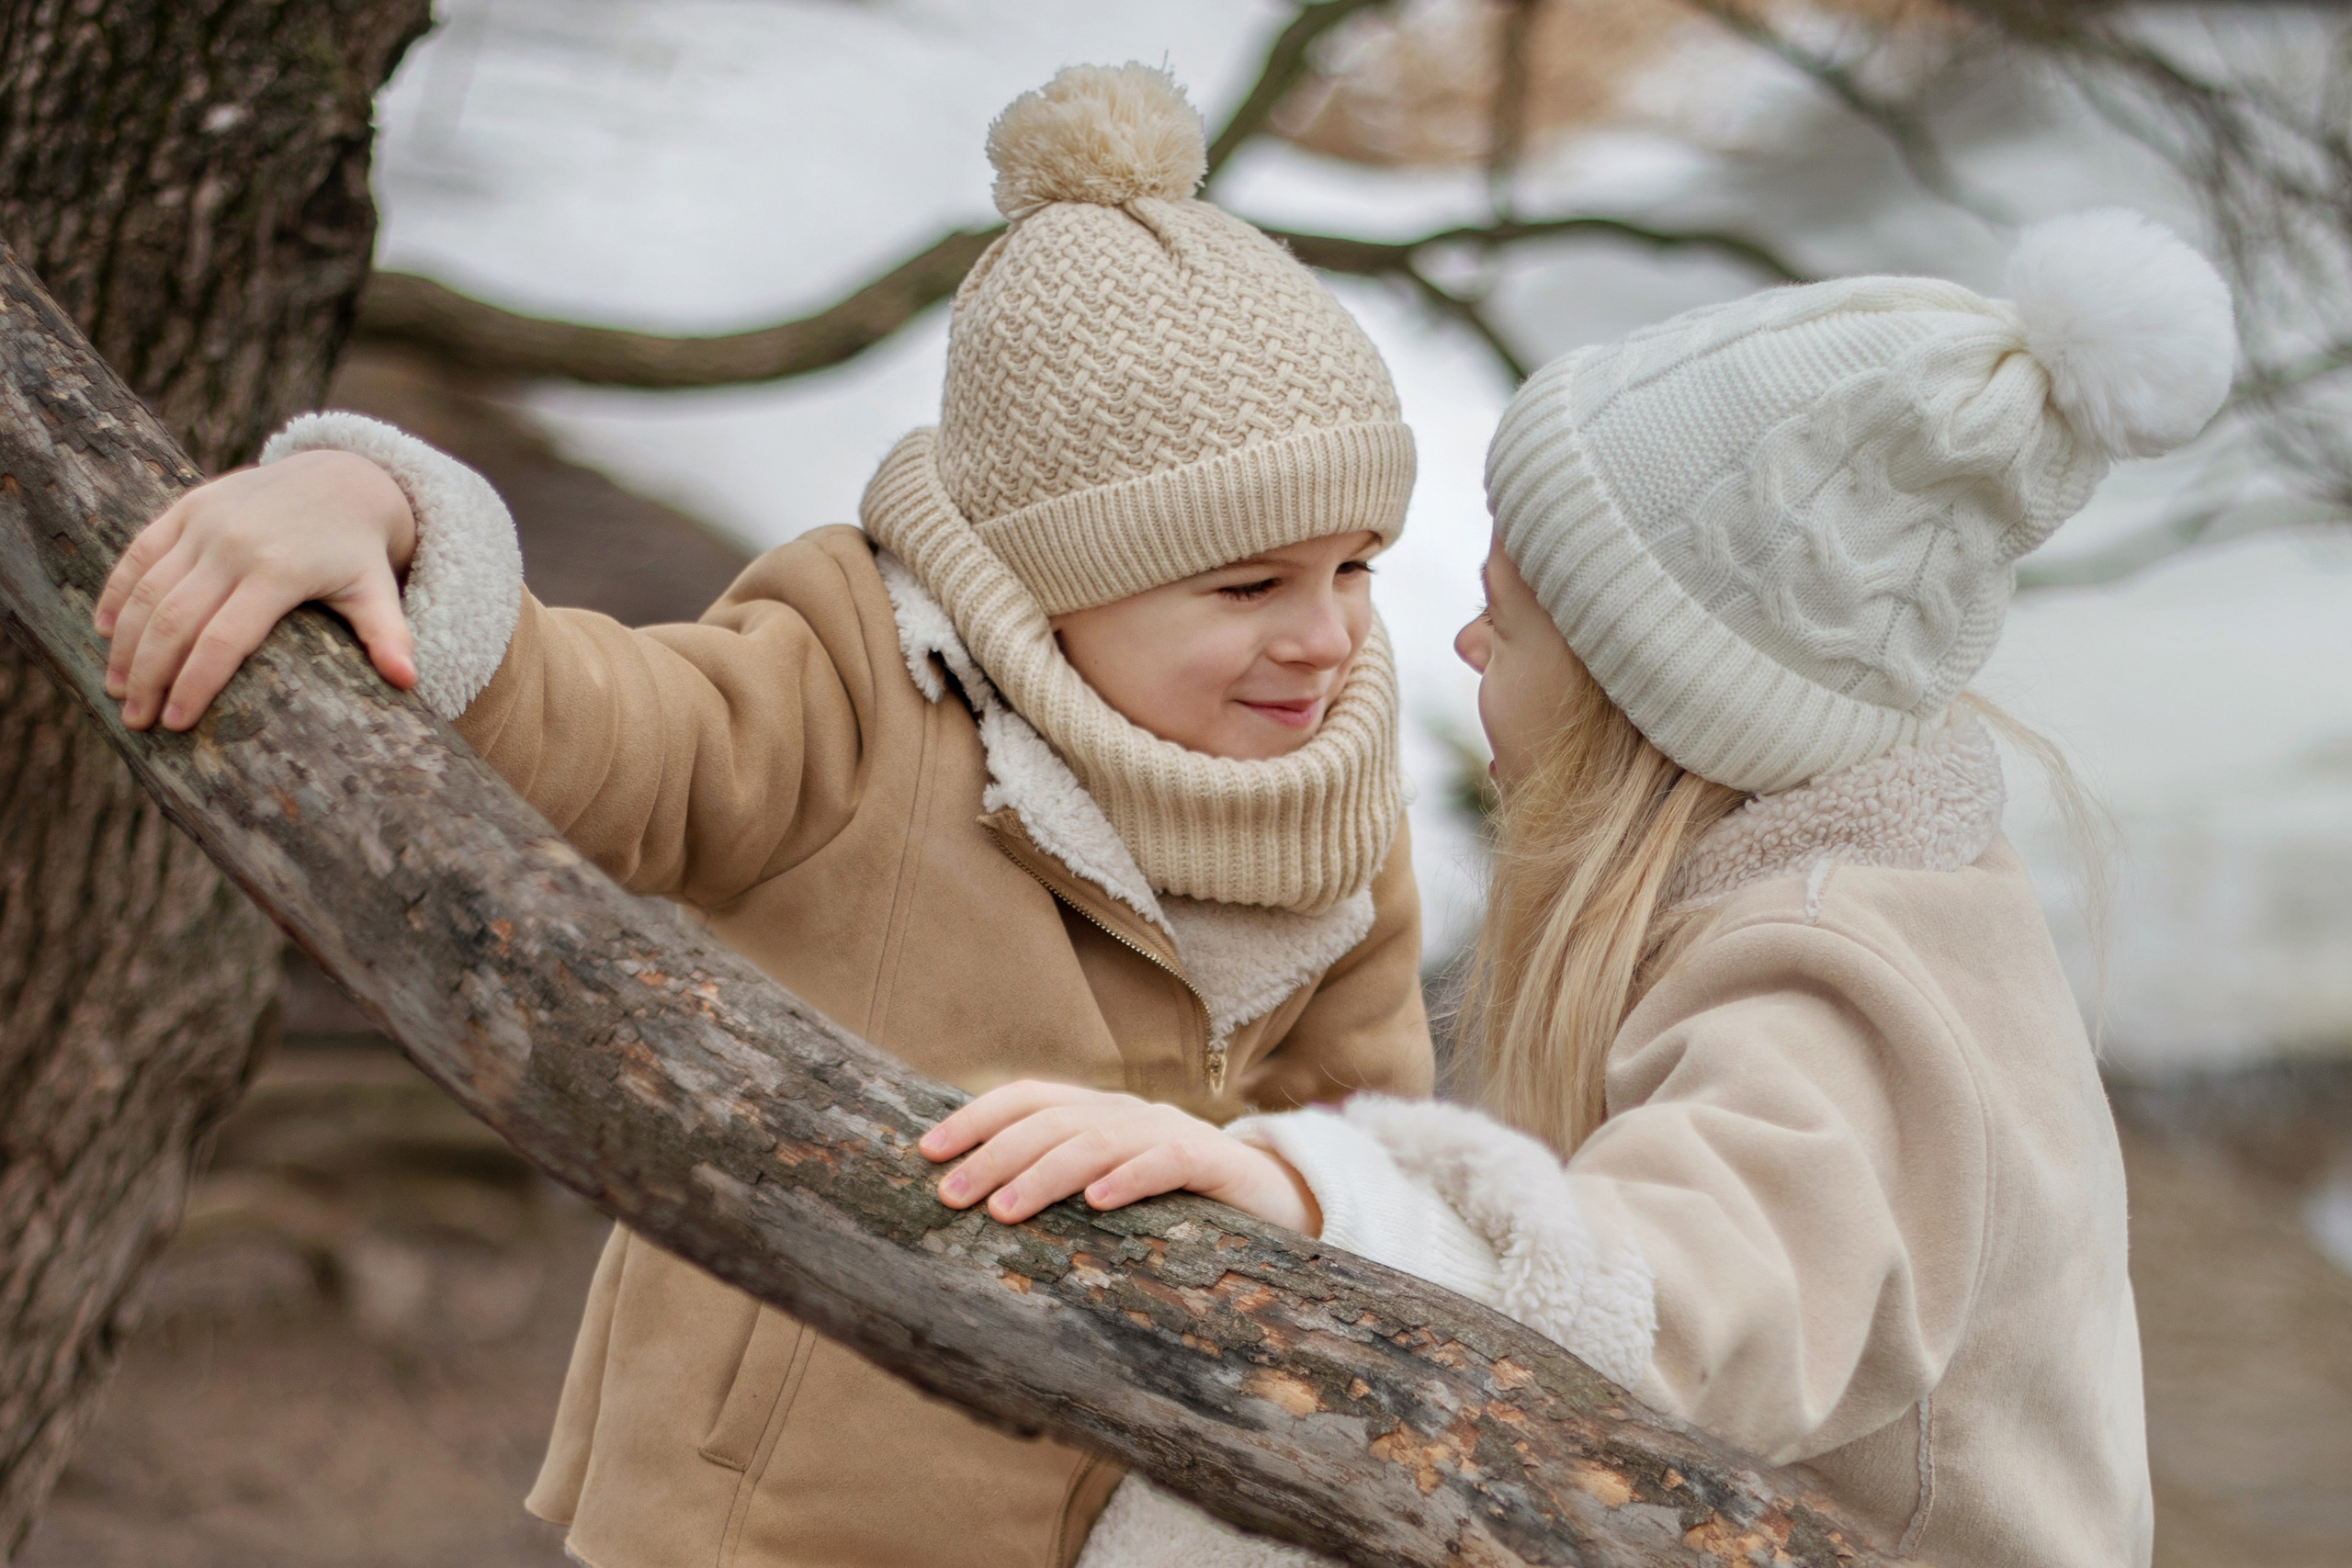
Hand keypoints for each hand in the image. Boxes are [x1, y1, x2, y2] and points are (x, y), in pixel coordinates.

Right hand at [95, 448, 420, 730]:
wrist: (340, 478)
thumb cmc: (357, 552)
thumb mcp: (378, 591)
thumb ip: (389, 635)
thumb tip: (409, 683)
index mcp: (280, 571)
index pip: (224, 640)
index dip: (195, 685)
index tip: (176, 724)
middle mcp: (235, 544)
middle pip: (174, 621)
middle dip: (150, 676)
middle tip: (136, 720)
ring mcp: (206, 521)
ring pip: (147, 589)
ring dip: (124, 642)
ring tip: (117, 688)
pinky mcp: (187, 505)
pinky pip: (139, 552)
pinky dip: (116, 592)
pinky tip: (104, 631)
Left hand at [919, 1080, 1321, 1234]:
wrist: (1281, 1202)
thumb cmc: (1179, 1204)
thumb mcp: (1112, 1187)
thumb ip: (1062, 1182)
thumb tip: (975, 1203)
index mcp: (1100, 1112)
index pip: (1028, 1098)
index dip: (976, 1118)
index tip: (925, 1151)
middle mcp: (1130, 1112)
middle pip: (1051, 1120)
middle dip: (994, 1154)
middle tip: (950, 1194)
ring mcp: (1171, 1133)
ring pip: (1097, 1141)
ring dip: (1045, 1173)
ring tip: (1004, 1209)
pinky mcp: (1213, 1163)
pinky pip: (1165, 1164)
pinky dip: (1129, 1178)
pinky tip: (1097, 1203)